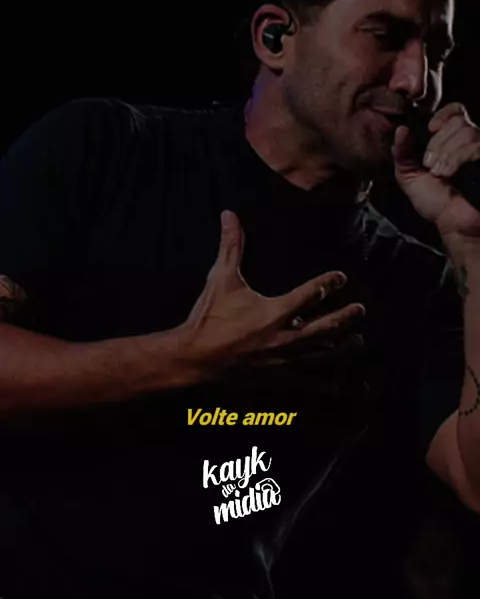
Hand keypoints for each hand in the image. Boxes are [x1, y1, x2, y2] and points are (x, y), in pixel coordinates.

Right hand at [181, 211, 364, 380]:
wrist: (194, 357)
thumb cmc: (208, 317)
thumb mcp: (220, 279)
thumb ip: (231, 246)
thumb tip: (229, 214)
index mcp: (273, 312)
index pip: (310, 294)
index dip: (328, 283)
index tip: (341, 277)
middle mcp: (283, 337)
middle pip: (325, 327)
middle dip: (345, 318)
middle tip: (361, 309)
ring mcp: (281, 360)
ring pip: (321, 354)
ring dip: (342, 347)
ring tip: (358, 341)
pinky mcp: (275, 377)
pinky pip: (305, 380)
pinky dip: (323, 382)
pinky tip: (337, 384)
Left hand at [393, 103, 479, 239]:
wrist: (456, 224)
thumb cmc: (436, 203)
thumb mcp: (410, 177)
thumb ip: (402, 153)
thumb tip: (400, 129)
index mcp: (453, 142)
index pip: (456, 111)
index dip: (444, 115)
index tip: (431, 129)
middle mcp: (471, 142)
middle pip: (458, 122)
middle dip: (439, 144)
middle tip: (432, 166)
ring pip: (467, 132)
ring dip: (447, 155)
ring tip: (442, 174)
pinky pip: (476, 147)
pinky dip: (459, 159)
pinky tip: (451, 174)